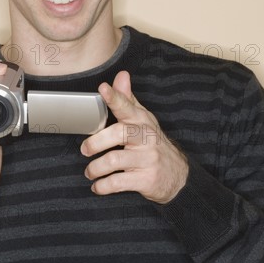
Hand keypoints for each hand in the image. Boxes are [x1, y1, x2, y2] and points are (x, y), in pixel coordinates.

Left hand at [80, 71, 187, 203]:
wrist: (178, 176)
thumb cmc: (153, 144)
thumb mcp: (143, 120)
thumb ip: (128, 100)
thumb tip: (120, 75)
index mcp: (142, 121)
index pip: (127, 106)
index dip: (114, 97)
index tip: (102, 88)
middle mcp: (146, 138)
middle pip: (117, 133)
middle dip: (95, 143)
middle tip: (85, 150)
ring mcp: (147, 159)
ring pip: (114, 160)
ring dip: (95, 168)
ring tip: (90, 172)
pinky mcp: (146, 179)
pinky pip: (118, 182)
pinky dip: (103, 186)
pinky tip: (98, 186)